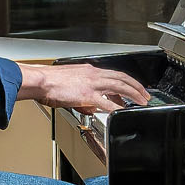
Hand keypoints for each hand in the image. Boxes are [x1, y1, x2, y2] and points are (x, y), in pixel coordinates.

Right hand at [18, 62, 150, 113]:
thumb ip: (84, 93)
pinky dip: (117, 108)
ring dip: (133, 94)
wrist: (40, 80)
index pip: (113, 74)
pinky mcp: (87, 95)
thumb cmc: (49, 82)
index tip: (132, 89)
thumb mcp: (71, 84)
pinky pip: (107, 103)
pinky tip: (123, 112)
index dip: (127, 82)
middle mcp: (93, 74)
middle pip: (122, 78)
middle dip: (136, 87)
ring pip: (120, 86)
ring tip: (141, 102)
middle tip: (145, 95)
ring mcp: (91, 84)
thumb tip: (91, 105)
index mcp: (89, 71)